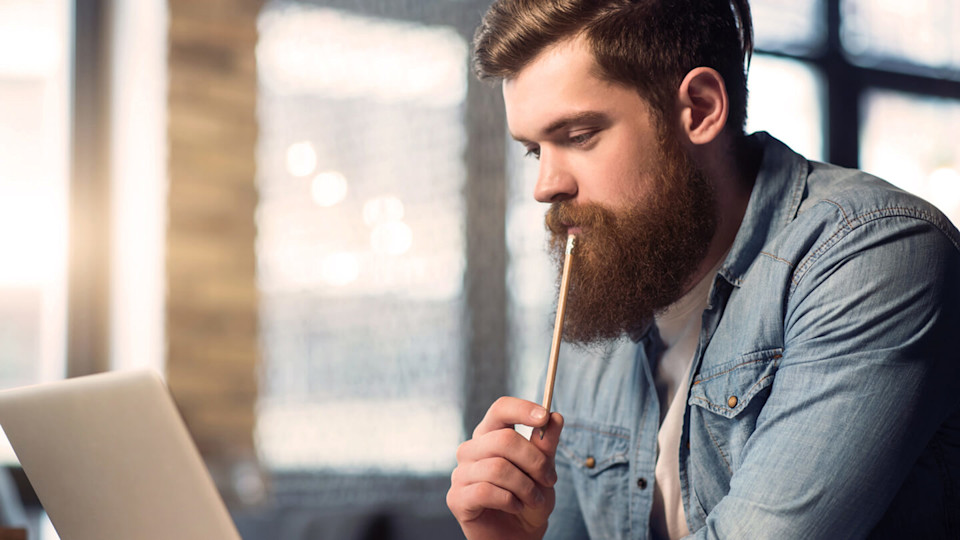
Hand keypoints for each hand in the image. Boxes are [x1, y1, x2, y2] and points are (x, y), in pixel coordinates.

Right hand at [447, 397, 563, 539]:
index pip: (500, 409)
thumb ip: (546, 445)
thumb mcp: (544, 471)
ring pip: (498, 467)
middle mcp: (471, 450)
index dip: (521, 409)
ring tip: (534, 499)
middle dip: (534, 461)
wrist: (519, 537)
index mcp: (490, 436)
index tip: (544, 417)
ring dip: (525, 486)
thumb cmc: (528, 500)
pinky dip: (509, 501)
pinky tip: (515, 507)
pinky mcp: (456, 498)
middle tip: (550, 479)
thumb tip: (555, 416)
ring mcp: (461, 474)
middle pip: (503, 439)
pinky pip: (485, 491)